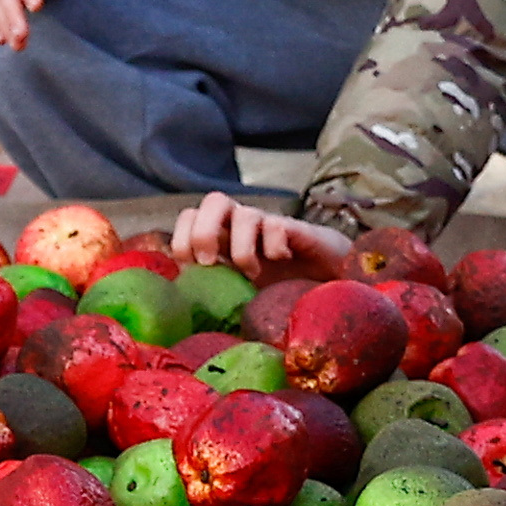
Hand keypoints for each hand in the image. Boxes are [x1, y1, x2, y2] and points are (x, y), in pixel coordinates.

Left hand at [169, 190, 351, 276]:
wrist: (327, 284)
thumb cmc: (276, 290)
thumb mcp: (237, 294)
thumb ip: (210, 290)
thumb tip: (178, 304)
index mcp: (223, 238)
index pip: (189, 218)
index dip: (181, 237)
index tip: (190, 267)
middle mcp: (242, 225)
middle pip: (213, 201)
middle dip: (203, 232)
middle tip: (210, 262)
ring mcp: (269, 225)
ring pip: (244, 213)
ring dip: (241, 247)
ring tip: (252, 273)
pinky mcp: (296, 230)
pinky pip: (276, 225)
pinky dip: (273, 245)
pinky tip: (282, 260)